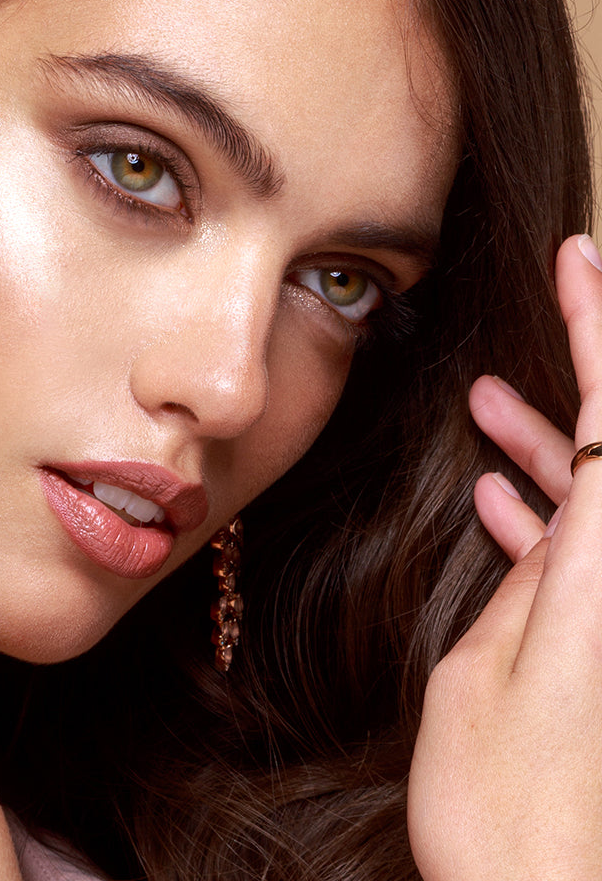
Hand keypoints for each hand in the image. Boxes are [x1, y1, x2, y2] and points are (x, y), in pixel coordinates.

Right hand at [407, 234, 601, 879]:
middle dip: (595, 360)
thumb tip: (548, 504)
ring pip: (596, 495)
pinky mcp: (600, 643)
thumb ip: (531, 579)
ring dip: (552, 442)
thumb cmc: (510, 815)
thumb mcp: (484, 678)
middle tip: (570, 283)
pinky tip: (496, 496)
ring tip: (488, 400)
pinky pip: (584, 552)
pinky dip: (546, 513)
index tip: (584, 259)